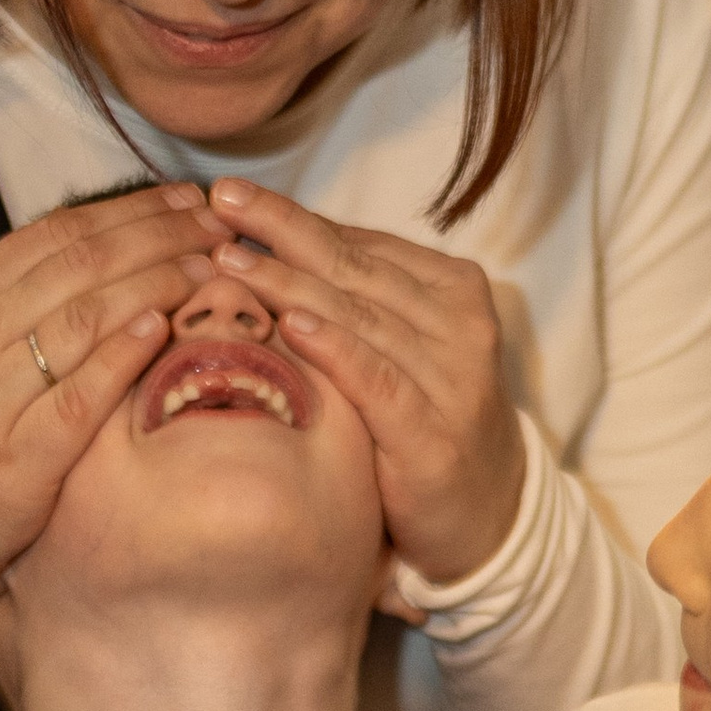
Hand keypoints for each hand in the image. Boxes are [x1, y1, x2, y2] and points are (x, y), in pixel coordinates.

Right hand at [0, 188, 212, 593]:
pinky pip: (78, 397)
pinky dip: (122, 356)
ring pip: (86, 318)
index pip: (55, 236)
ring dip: (157, 282)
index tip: (179, 201)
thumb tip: (61, 259)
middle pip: (82, 265)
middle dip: (158, 235)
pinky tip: (162, 327)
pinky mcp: (13, 462)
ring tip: (209, 267)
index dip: (126, 212)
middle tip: (216, 222)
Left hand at [205, 182, 523, 586]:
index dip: (291, 215)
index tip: (229, 194)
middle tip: (221, 202)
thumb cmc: (424, 421)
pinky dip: (333, 348)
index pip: (358, 241)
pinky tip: (290, 323)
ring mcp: (453, 377)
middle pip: (353, 267)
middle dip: (281, 230)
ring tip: (230, 260)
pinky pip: (376, 380)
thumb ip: (353, 300)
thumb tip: (266, 242)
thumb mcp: (399, 348)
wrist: (489, 516)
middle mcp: (459, 323)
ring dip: (289, 283)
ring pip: (357, 316)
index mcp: (451, 287)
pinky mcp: (433, 433)